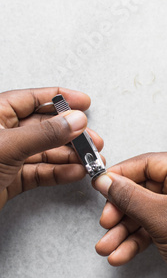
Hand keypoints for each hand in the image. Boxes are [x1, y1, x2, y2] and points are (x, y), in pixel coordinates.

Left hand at [0, 87, 104, 209]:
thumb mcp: (8, 146)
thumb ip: (44, 134)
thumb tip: (75, 120)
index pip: (32, 99)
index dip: (60, 98)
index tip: (84, 102)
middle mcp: (3, 133)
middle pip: (43, 127)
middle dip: (70, 134)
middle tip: (92, 140)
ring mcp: (7, 157)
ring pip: (45, 152)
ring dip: (69, 156)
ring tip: (91, 160)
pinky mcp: (10, 179)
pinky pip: (40, 173)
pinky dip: (58, 173)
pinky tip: (75, 173)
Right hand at [93, 153, 166, 265]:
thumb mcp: (158, 216)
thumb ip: (129, 197)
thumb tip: (106, 181)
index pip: (144, 164)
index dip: (120, 175)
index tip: (101, 185)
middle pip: (139, 191)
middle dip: (118, 213)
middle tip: (106, 221)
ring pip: (142, 214)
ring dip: (121, 234)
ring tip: (107, 247)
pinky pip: (150, 230)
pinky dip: (134, 243)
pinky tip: (120, 254)